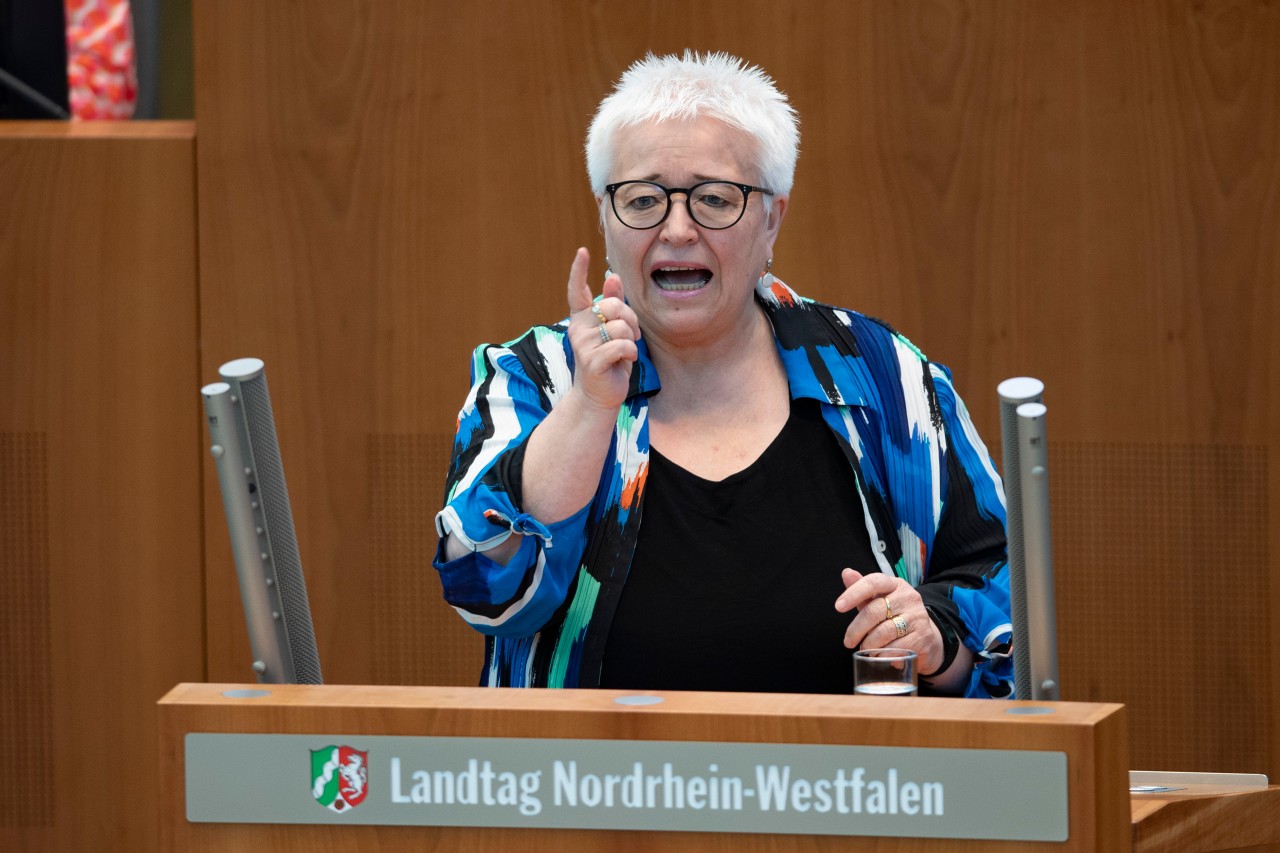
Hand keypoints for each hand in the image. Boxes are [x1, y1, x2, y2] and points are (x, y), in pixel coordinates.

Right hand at [565, 247, 640, 411]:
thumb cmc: (609, 359)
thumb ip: (613, 304)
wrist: (600, 395)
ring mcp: (582, 344)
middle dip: (630, 319)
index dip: (579, 271)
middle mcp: (578, 327)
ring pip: (621, 327)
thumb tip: (612, 276)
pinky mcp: (591, 361)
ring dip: (632, 339)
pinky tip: (625, 361)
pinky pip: (622, 346)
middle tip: (629, 335)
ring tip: (625, 351)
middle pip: (613, 306)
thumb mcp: (614, 329)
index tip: (582, 252)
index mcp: (582, 317)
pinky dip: (630, 353)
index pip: (577, 290)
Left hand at [834, 568, 943, 676]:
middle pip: (874, 611)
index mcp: (895, 584)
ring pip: (884, 632)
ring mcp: (918, 616)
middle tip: (848, 642)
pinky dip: (883, 654)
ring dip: (869, 645)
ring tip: (866, 650)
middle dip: (856, 630)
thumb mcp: (878, 602)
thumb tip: (846, 573)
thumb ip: (862, 590)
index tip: (838, 607)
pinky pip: (896, 647)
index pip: (873, 582)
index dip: (854, 593)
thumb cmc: (895, 617)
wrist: (926, 638)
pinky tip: (880, 655)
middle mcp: (909, 596)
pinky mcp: (923, 636)